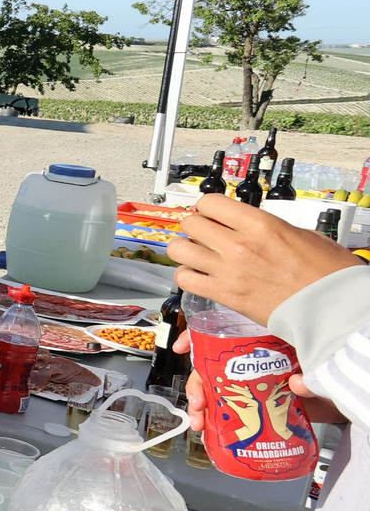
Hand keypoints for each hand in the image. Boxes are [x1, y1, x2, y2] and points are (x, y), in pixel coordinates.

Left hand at [169, 193, 359, 325]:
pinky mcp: (223, 295)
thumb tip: (250, 226)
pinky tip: (199, 275)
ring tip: (196, 253)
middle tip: (204, 233)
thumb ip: (268, 228)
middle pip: (190, 223)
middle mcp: (238, 245)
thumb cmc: (326, 273)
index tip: (212, 214)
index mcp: (260, 224)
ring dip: (185, 250)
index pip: (210, 202)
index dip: (209, 207)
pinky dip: (187, 275)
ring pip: (179, 250)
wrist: (332, 307)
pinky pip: (185, 279)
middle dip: (195, 226)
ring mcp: (228, 270)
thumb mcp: (302, 235)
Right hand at [174, 330, 346, 429]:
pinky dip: (213, 418)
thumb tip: (296, 384)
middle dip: (197, 384)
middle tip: (198, 402)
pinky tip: (207, 427)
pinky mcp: (256, 408)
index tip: (182, 348)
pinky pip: (227, 410)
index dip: (200, 339)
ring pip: (216, 390)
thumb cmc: (332, 382)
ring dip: (201, 405)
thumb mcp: (320, 371)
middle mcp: (255, 366)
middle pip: (214, 368)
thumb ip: (309, 377)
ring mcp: (253, 387)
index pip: (226, 336)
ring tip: (199, 421)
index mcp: (266, 348)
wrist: (347, 406)